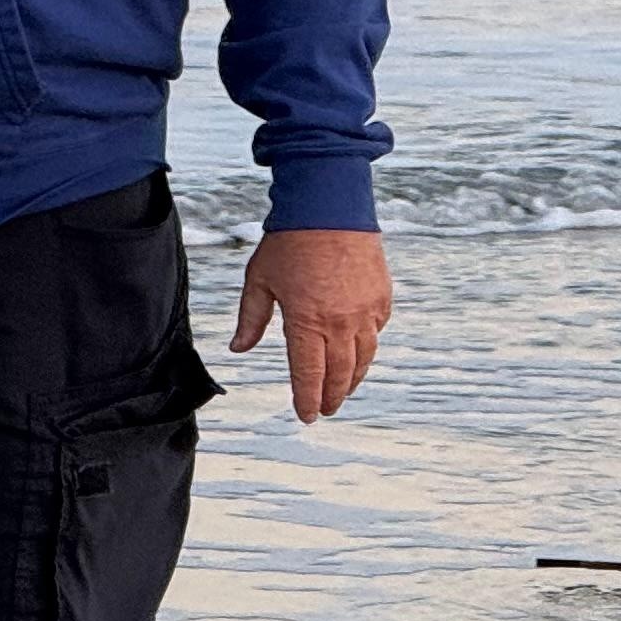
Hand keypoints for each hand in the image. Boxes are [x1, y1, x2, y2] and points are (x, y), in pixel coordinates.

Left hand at [228, 227, 390, 421]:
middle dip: (332, 397)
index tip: (307, 416)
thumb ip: (251, 319)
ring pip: (363, 359)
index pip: (308, 376)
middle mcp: (339, 323)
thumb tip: (239, 348)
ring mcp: (365, 311)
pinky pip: (377, 332)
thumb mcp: (259, 280)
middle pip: (339, 375)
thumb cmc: (289, 240)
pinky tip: (360, 352)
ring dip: (353, 379)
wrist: (328, 204)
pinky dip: (368, 347)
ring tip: (344, 390)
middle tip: (326, 409)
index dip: (308, 401)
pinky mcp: (382, 297)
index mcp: (306, 322)